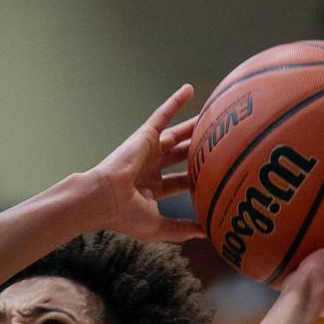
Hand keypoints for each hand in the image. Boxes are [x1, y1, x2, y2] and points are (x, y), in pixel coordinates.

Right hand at [89, 87, 203, 243]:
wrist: (104, 198)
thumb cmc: (126, 216)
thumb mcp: (159, 227)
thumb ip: (182, 230)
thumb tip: (208, 233)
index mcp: (152, 189)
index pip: (180, 183)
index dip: (197, 181)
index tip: (217, 178)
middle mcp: (151, 167)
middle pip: (181, 156)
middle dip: (198, 150)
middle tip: (220, 142)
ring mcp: (148, 150)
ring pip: (177, 134)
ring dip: (193, 127)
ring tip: (214, 117)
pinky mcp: (145, 135)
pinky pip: (163, 114)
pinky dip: (175, 102)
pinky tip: (190, 89)